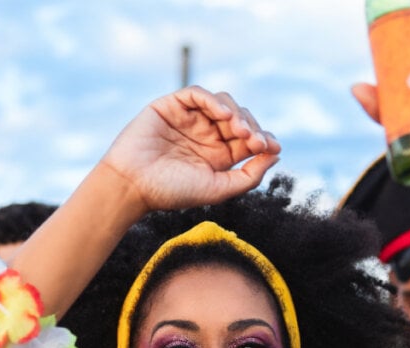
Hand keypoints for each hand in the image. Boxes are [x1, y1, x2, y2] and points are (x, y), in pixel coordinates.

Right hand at [101, 87, 280, 213]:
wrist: (133, 186)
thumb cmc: (173, 192)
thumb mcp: (219, 189)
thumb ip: (250, 176)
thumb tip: (276, 155)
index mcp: (220, 156)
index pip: (249, 139)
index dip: (264, 140)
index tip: (273, 147)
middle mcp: (207, 135)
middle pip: (240, 119)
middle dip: (252, 128)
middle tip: (255, 141)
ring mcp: (190, 119)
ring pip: (223, 104)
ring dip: (237, 114)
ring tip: (239, 130)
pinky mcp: (171, 106)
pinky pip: (197, 94)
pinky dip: (213, 100)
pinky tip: (222, 115)